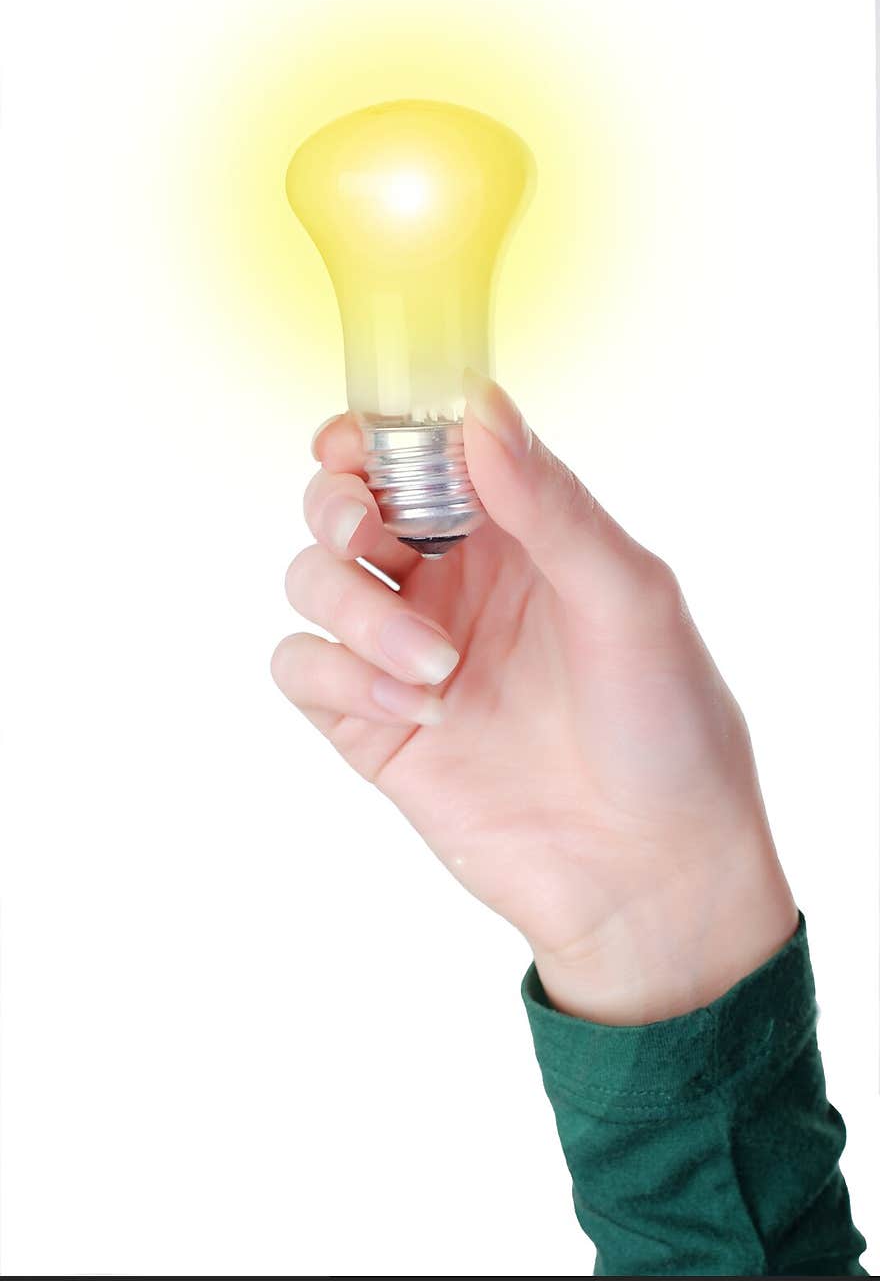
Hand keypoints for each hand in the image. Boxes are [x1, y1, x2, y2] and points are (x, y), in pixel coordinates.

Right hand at [272, 373, 796, 1023]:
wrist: (648, 872)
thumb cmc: (668, 729)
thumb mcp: (632, 599)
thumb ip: (552, 505)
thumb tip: (479, 408)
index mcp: (516, 535)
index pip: (421, 453)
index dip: (373, 434)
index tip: (355, 439)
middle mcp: (452, 584)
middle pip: (343, 506)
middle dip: (337, 507)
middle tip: (369, 536)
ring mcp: (406, 653)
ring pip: (312, 581)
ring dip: (353, 609)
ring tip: (435, 666)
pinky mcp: (373, 725)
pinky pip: (302, 667)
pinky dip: (336, 673)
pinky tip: (413, 708)